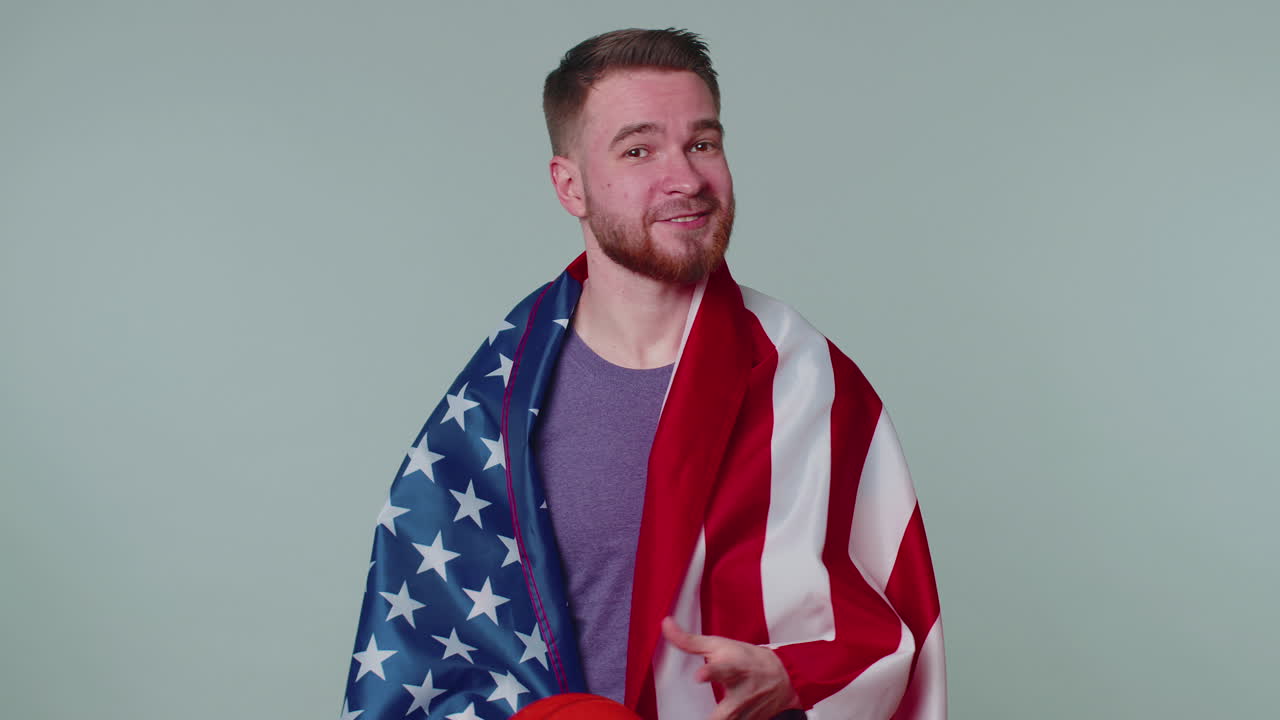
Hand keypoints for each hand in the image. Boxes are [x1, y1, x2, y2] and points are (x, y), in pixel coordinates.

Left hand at [661, 616, 801, 719]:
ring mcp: (745, 714)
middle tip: (700, 718)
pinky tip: (715, 719)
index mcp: (732, 669)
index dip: (710, 673)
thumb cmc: (747, 659)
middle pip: (724, 715)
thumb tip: (665, 624)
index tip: (700, 675)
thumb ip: (689, 641)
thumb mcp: (719, 645)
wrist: (782, 677)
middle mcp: (739, 695)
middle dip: (717, 717)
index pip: (723, 671)